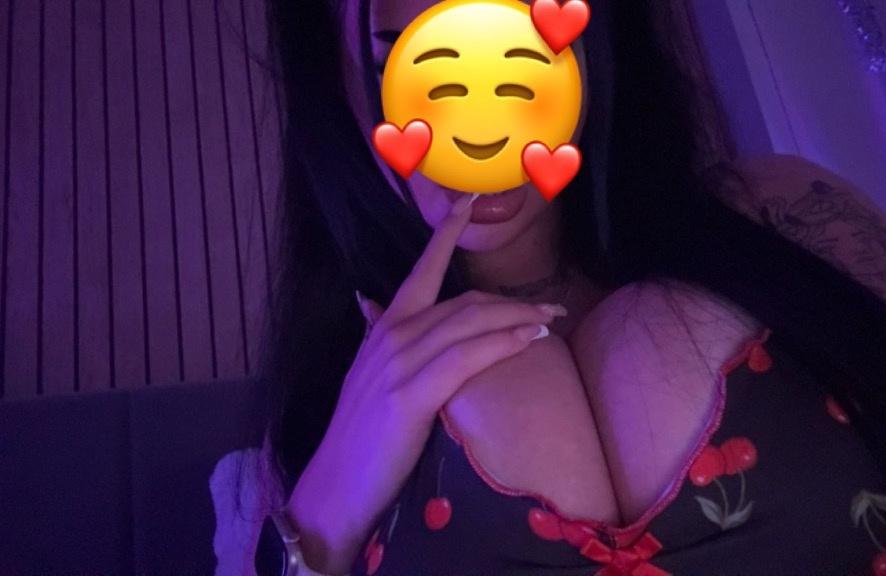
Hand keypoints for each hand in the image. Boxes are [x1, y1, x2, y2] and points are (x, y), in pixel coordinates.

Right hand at [286, 194, 565, 572]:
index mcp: (385, 327)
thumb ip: (376, 333)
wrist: (336, 483)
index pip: (422, 270)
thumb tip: (372, 302)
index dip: (446, 233)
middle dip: (511, 301)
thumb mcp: (365, 373)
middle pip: (464, 303)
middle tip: (550, 307)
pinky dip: (501, 343)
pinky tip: (528, 339)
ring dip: (516, 318)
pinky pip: (467, 357)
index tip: (470, 203)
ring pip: (470, 324)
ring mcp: (401, 362)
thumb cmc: (359, 433)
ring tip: (549, 320)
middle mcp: (393, 334)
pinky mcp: (412, 393)